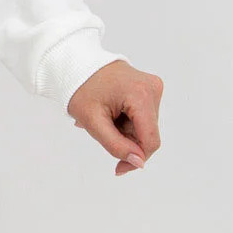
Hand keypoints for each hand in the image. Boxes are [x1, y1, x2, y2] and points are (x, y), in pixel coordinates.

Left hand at [66, 60, 162, 175]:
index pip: (150, 140)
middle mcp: (153, 89)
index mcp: (141, 95)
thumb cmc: (81, 89)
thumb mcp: (93, 122)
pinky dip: (127, 122)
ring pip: (145, 127)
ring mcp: (154, 87)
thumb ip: (115, 145)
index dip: (137, 158)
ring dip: (125, 131)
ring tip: (105, 117)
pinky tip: (113, 112)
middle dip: (126, 140)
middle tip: (102, 130)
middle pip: (147, 134)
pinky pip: (143, 117)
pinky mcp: (150, 88)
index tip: (118, 168)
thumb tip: (139, 162)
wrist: (78, 65)